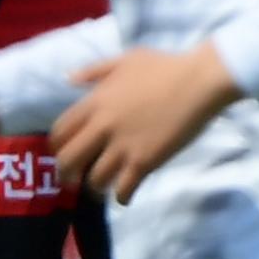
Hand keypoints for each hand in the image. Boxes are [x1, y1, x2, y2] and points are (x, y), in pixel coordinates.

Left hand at [50, 42, 238, 197]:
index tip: (64, 152)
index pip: (59, 132)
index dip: (58, 146)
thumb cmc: (165, 67)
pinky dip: (121, 197)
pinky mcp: (145, 161)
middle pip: (68, 160)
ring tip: (101, 190)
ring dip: (95, 188)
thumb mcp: (124, 60)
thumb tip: (68, 80)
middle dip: (66, 174)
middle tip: (72, 181)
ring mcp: (122, 146)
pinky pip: (124, 188)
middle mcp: (101, 127)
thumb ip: (94, 71)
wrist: (200, 81)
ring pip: (94, 179)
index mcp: (94, 103)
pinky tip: (124, 198)